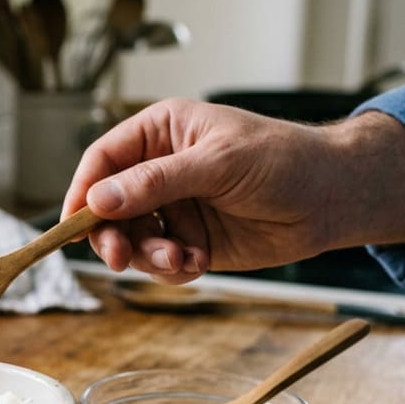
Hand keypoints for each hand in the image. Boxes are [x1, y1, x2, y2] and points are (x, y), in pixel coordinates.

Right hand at [61, 98, 404, 283]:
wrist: (331, 198)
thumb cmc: (283, 159)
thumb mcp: (216, 164)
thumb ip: (156, 183)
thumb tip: (100, 198)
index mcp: (161, 133)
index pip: (103, 161)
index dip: (83, 192)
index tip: (72, 224)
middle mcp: (161, 171)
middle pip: (108, 208)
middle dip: (112, 235)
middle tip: (119, 257)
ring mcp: (176, 209)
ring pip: (133, 241)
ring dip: (149, 257)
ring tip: (181, 260)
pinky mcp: (192, 242)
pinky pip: (160, 263)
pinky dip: (172, 270)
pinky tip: (197, 264)